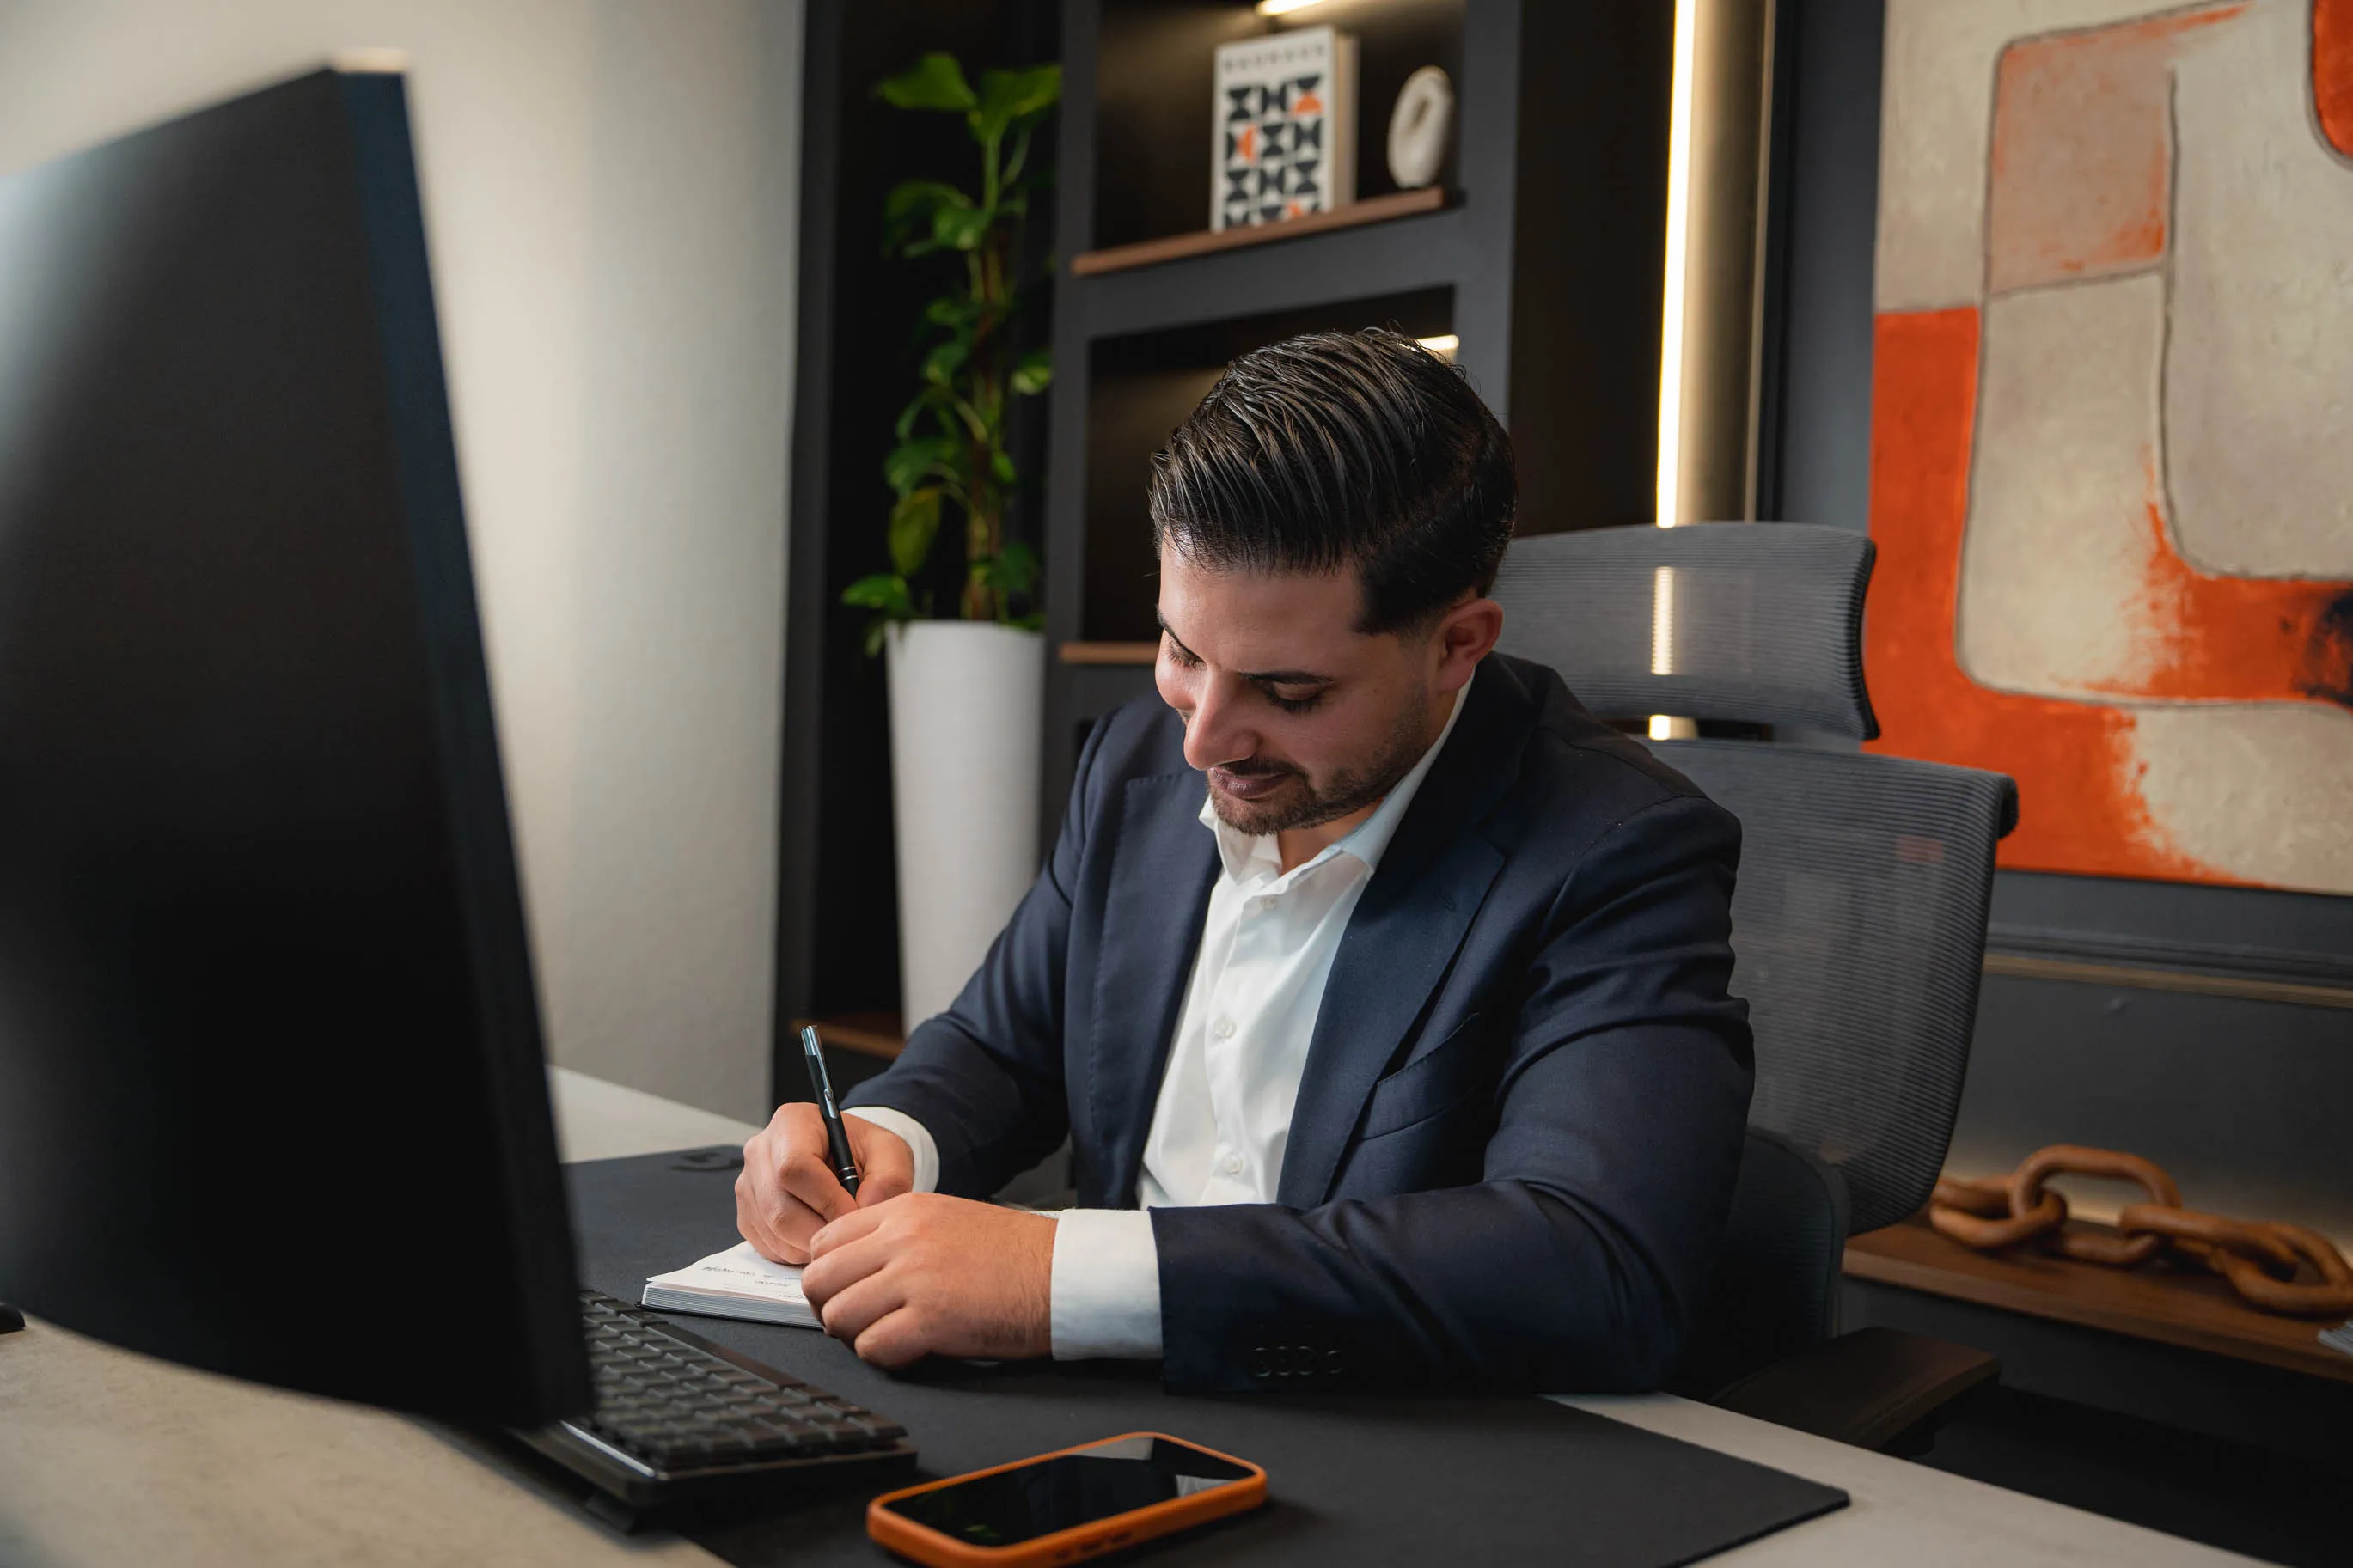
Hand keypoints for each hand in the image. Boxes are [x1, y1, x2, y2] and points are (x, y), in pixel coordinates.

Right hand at [736, 1103, 913, 1264]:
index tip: (855, 1214)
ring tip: (839, 1235)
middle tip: (850, 1236)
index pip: (794, 1168)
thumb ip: (888, 1178)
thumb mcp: (890, 1153)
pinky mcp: (746, 1214)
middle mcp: (761, 1151)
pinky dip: (797, 1252)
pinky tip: (819, 1236)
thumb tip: (866, 1207)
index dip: (827, 1200)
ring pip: (773, 1231)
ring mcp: (748, 1184)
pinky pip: (767, 1246)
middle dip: (820, 1231)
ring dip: (811, 1245)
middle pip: (779, 1207)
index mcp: (792, 1123)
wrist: (848, 1161)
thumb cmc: (865, 1152)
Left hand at [801, 1195, 1055, 1367]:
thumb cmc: (1015, 1254)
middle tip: (859, 1321)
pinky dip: (885, 1357)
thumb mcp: (948, 1219)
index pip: (825, 1242)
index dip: (829, 1275)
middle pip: (820, 1280)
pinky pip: (872, 1348)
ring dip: (857, 1336)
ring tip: (889, 1336)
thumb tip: (855, 1271)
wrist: (1063, 1274)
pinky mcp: (932, 1320)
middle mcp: (903, 1238)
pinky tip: (912, 1350)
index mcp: (905, 1210)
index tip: (846, 1292)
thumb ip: (898, 1235)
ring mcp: (915, 1278)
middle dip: (831, 1309)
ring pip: (838, 1317)